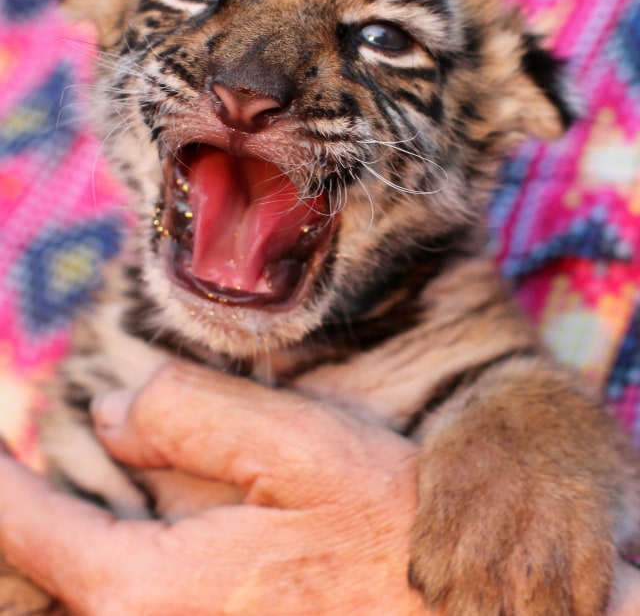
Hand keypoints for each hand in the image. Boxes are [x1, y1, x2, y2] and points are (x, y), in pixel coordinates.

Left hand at [0, 363, 638, 615]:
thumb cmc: (389, 540)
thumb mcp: (304, 448)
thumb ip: (195, 418)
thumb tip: (108, 414)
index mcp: (149, 586)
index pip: (23, 526)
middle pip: (35, 588)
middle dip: (24, 526)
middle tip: (25, 475)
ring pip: (80, 602)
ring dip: (56, 561)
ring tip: (58, 511)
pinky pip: (127, 613)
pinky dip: (97, 581)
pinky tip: (115, 549)